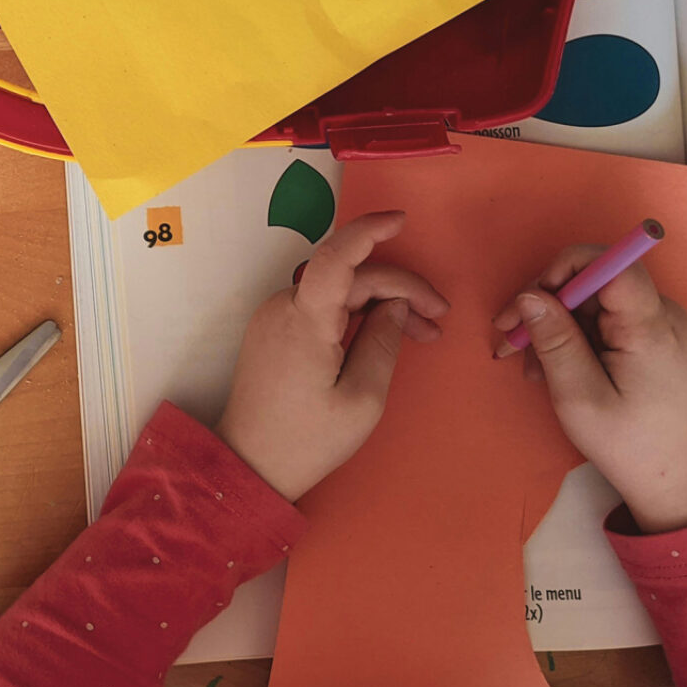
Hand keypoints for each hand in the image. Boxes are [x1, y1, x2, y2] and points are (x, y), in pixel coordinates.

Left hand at [216, 211, 449, 501]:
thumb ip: (384, 342)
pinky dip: (355, 315)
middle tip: (438, 321)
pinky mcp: (273, 332)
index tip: (401, 220)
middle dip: (400, 291)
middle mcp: (283, 308)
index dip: (369, 230)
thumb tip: (396, 306)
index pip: (337, 256)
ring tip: (421, 334)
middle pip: (349, 278)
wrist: (248, 466)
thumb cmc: (306, 441)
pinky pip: (321, 308)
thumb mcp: (362, 399)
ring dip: (380, 304)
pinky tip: (382, 336)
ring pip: (337, 292)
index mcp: (304, 321)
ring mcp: (274, 319)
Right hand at [492, 246, 686, 532]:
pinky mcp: (655, 338)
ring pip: (595, 303)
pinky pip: (607, 321)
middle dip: (548, 306)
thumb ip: (555, 341)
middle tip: (511, 344)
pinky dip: (576, 338)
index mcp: (650, 326)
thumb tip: (528, 295)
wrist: (676, 478)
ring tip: (532, 369)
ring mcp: (661, 325)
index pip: (610, 263)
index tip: (528, 303)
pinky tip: (556, 369)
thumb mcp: (579, 397)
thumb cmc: (628, 445)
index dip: (564, 270)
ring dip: (557, 327)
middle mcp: (663, 314)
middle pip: (595, 281)